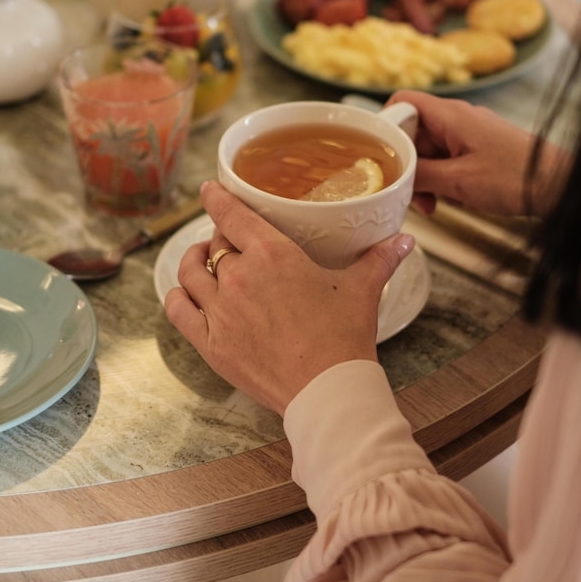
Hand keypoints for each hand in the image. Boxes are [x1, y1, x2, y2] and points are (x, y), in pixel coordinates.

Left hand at [164, 180, 415, 415]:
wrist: (328, 392)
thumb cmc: (344, 339)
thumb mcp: (362, 291)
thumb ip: (379, 260)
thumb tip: (404, 241)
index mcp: (273, 255)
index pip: (232, 214)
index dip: (216, 198)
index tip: (210, 189)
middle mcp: (239, 277)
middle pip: (216, 244)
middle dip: (220, 238)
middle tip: (229, 241)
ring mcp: (220, 312)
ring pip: (190, 272)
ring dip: (194, 261)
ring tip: (202, 260)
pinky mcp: (211, 344)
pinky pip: (178, 310)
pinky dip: (177, 296)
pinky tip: (185, 293)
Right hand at [386, 90, 569, 217]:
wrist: (562, 185)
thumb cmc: (517, 178)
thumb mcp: (458, 182)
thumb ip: (420, 175)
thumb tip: (393, 174)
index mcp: (451, 116)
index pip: (402, 102)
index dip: (384, 125)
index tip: (375, 154)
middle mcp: (458, 118)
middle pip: (413, 130)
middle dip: (405, 162)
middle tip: (406, 192)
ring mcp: (469, 133)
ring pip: (429, 149)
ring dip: (422, 176)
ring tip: (429, 204)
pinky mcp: (479, 149)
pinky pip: (446, 158)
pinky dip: (440, 178)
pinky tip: (445, 201)